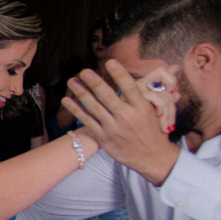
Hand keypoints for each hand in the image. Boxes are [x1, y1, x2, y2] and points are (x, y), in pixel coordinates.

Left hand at [61, 60, 180, 185]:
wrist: (152, 157)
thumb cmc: (153, 131)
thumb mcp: (153, 111)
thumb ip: (142, 95)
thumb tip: (143, 76)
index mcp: (142, 108)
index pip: (129, 87)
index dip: (119, 74)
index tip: (110, 62)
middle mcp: (127, 117)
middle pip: (108, 96)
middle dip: (94, 82)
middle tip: (84, 71)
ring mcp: (114, 128)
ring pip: (94, 107)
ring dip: (81, 93)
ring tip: (72, 81)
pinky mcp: (104, 138)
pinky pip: (87, 122)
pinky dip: (76, 110)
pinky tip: (67, 100)